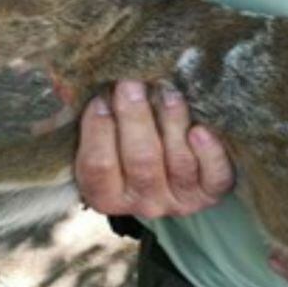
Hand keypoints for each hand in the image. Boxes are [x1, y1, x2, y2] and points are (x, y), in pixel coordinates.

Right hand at [75, 80, 233, 217]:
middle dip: (135, 117)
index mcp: (106, 194)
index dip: (98, 131)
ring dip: (172, 123)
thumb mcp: (104, 135)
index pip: (97, 166)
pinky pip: (214, 176)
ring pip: (178, 163)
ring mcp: (179, 199)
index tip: (100, 98)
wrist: (171, 169)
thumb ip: (91, 113)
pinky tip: (201, 129)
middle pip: (140, 162)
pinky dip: (209, 152)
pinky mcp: (210, 192)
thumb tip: (72, 83)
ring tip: (168, 92)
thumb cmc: (128, 141)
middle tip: (131, 84)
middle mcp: (142, 203)